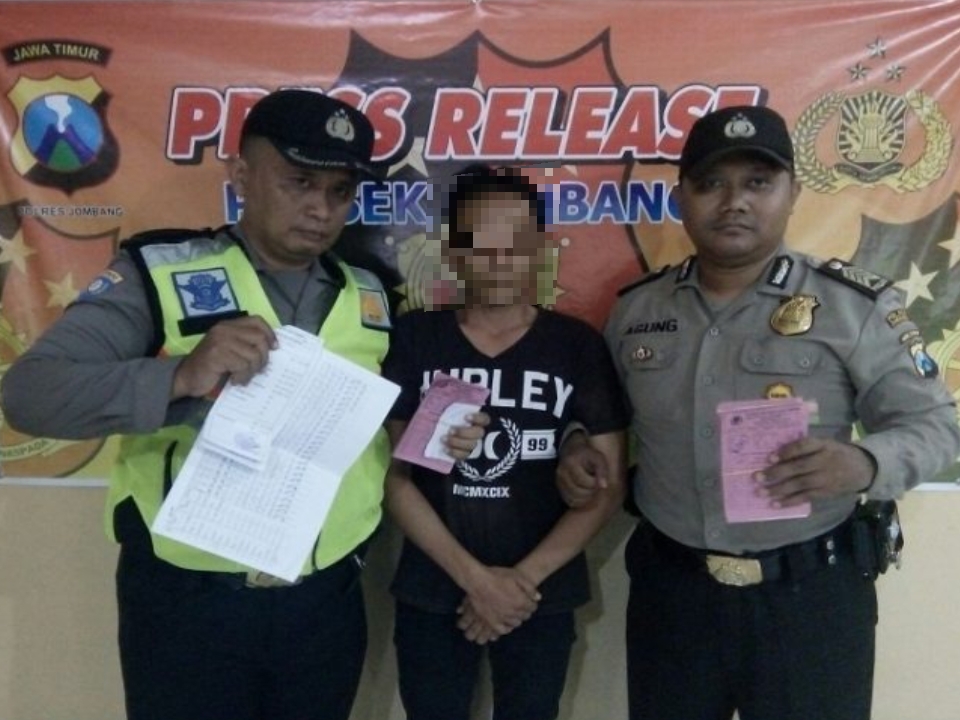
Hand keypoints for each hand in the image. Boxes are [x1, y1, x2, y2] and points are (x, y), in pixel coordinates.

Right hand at [172, 316, 276, 398]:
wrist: (185, 378)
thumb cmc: (210, 366)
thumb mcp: (229, 350)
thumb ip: (245, 343)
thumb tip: (273, 347)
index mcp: (228, 325)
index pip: (257, 321)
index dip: (269, 334)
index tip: (274, 348)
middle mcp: (224, 329)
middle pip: (259, 339)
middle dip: (263, 358)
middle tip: (256, 370)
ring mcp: (220, 341)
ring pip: (253, 355)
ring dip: (252, 371)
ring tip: (242, 376)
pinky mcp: (217, 355)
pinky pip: (243, 365)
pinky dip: (242, 377)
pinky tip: (234, 380)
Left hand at [443, 411, 490, 459]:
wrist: (457, 440)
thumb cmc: (459, 424)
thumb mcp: (460, 417)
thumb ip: (458, 416)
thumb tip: (450, 416)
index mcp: (483, 423)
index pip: (484, 419)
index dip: (476, 418)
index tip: (465, 417)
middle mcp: (483, 434)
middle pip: (477, 433)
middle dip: (463, 432)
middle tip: (450, 430)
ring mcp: (478, 447)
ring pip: (471, 446)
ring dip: (456, 442)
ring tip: (444, 439)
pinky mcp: (470, 456)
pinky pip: (464, 456)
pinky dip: (454, 453)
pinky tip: (445, 449)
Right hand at [458, 565, 539, 637]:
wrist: (477, 581)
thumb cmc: (497, 576)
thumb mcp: (516, 576)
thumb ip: (529, 588)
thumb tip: (538, 598)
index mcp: (521, 601)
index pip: (532, 607)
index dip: (531, 603)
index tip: (529, 601)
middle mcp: (513, 612)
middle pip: (525, 616)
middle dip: (525, 610)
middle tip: (521, 605)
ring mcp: (502, 618)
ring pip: (515, 623)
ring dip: (517, 618)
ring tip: (513, 612)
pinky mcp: (491, 622)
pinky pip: (503, 630)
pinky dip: (506, 628)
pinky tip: (506, 623)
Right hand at [556, 431, 609, 507]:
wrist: (573, 452)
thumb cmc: (588, 455)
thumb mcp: (598, 458)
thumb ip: (602, 470)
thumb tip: (604, 486)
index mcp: (571, 462)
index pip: (584, 481)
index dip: (594, 483)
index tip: (598, 478)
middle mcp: (561, 473)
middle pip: (578, 492)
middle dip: (591, 491)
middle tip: (596, 485)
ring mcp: (559, 482)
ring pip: (574, 499)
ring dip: (586, 498)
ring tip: (591, 489)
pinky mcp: (559, 489)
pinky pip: (570, 502)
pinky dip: (580, 502)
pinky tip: (586, 495)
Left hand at [754, 437, 876, 505]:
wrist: (863, 469)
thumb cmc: (836, 453)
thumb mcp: (826, 443)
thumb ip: (806, 446)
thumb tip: (777, 452)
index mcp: (824, 445)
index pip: (804, 446)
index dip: (787, 452)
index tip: (770, 457)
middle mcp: (824, 462)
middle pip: (798, 467)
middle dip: (776, 473)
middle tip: (756, 477)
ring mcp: (825, 479)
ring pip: (799, 485)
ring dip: (778, 490)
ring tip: (761, 493)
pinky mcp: (825, 493)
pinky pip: (805, 497)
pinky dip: (790, 501)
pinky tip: (775, 504)